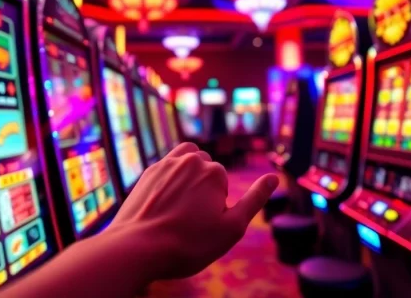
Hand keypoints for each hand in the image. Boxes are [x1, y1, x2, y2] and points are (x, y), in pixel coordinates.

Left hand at [107, 142, 278, 278]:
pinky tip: (164, 205)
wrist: (136, 249)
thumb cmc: (187, 244)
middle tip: (191, 219)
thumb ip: (255, 200)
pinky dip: (169, 181)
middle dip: (203, 188)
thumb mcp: (231, 228)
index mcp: (213, 171)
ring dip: (188, 176)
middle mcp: (189, 160)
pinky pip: (166, 168)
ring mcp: (165, 164)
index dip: (217, 205)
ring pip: (186, 161)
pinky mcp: (147, 173)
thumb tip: (274, 178)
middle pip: (205, 168)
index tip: (203, 225)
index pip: (222, 182)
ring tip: (181, 204)